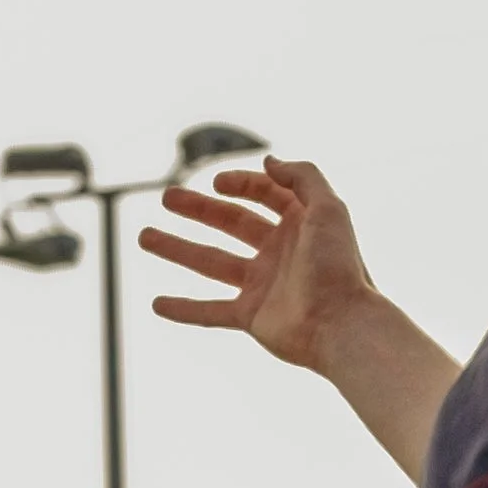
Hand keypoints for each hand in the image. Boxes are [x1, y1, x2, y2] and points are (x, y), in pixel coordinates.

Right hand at [141, 160, 380, 373]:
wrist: (343, 326)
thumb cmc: (340, 266)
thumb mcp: (329, 208)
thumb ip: (303, 176)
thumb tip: (268, 160)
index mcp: (300, 224)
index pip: (264, 194)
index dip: (241, 183)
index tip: (217, 183)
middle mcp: (280, 252)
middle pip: (231, 223)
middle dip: (197, 209)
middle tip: (166, 198)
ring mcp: (264, 285)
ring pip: (211, 263)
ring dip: (177, 249)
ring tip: (144, 236)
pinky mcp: (252, 317)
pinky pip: (210, 312)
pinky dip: (184, 309)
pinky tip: (156, 304)